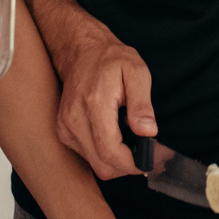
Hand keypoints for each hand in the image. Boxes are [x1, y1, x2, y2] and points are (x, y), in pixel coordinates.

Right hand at [50, 23, 156, 179]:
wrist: (82, 51)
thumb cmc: (111, 59)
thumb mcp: (137, 72)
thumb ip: (142, 104)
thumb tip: (148, 132)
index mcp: (94, 104)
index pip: (110, 151)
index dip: (134, 164)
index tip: (154, 160)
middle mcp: (75, 119)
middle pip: (103, 166)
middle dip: (130, 167)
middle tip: (152, 155)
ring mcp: (66, 127)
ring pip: (96, 165)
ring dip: (119, 162)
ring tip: (137, 146)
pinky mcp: (63, 131)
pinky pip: (88, 157)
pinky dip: (106, 155)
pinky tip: (118, 139)